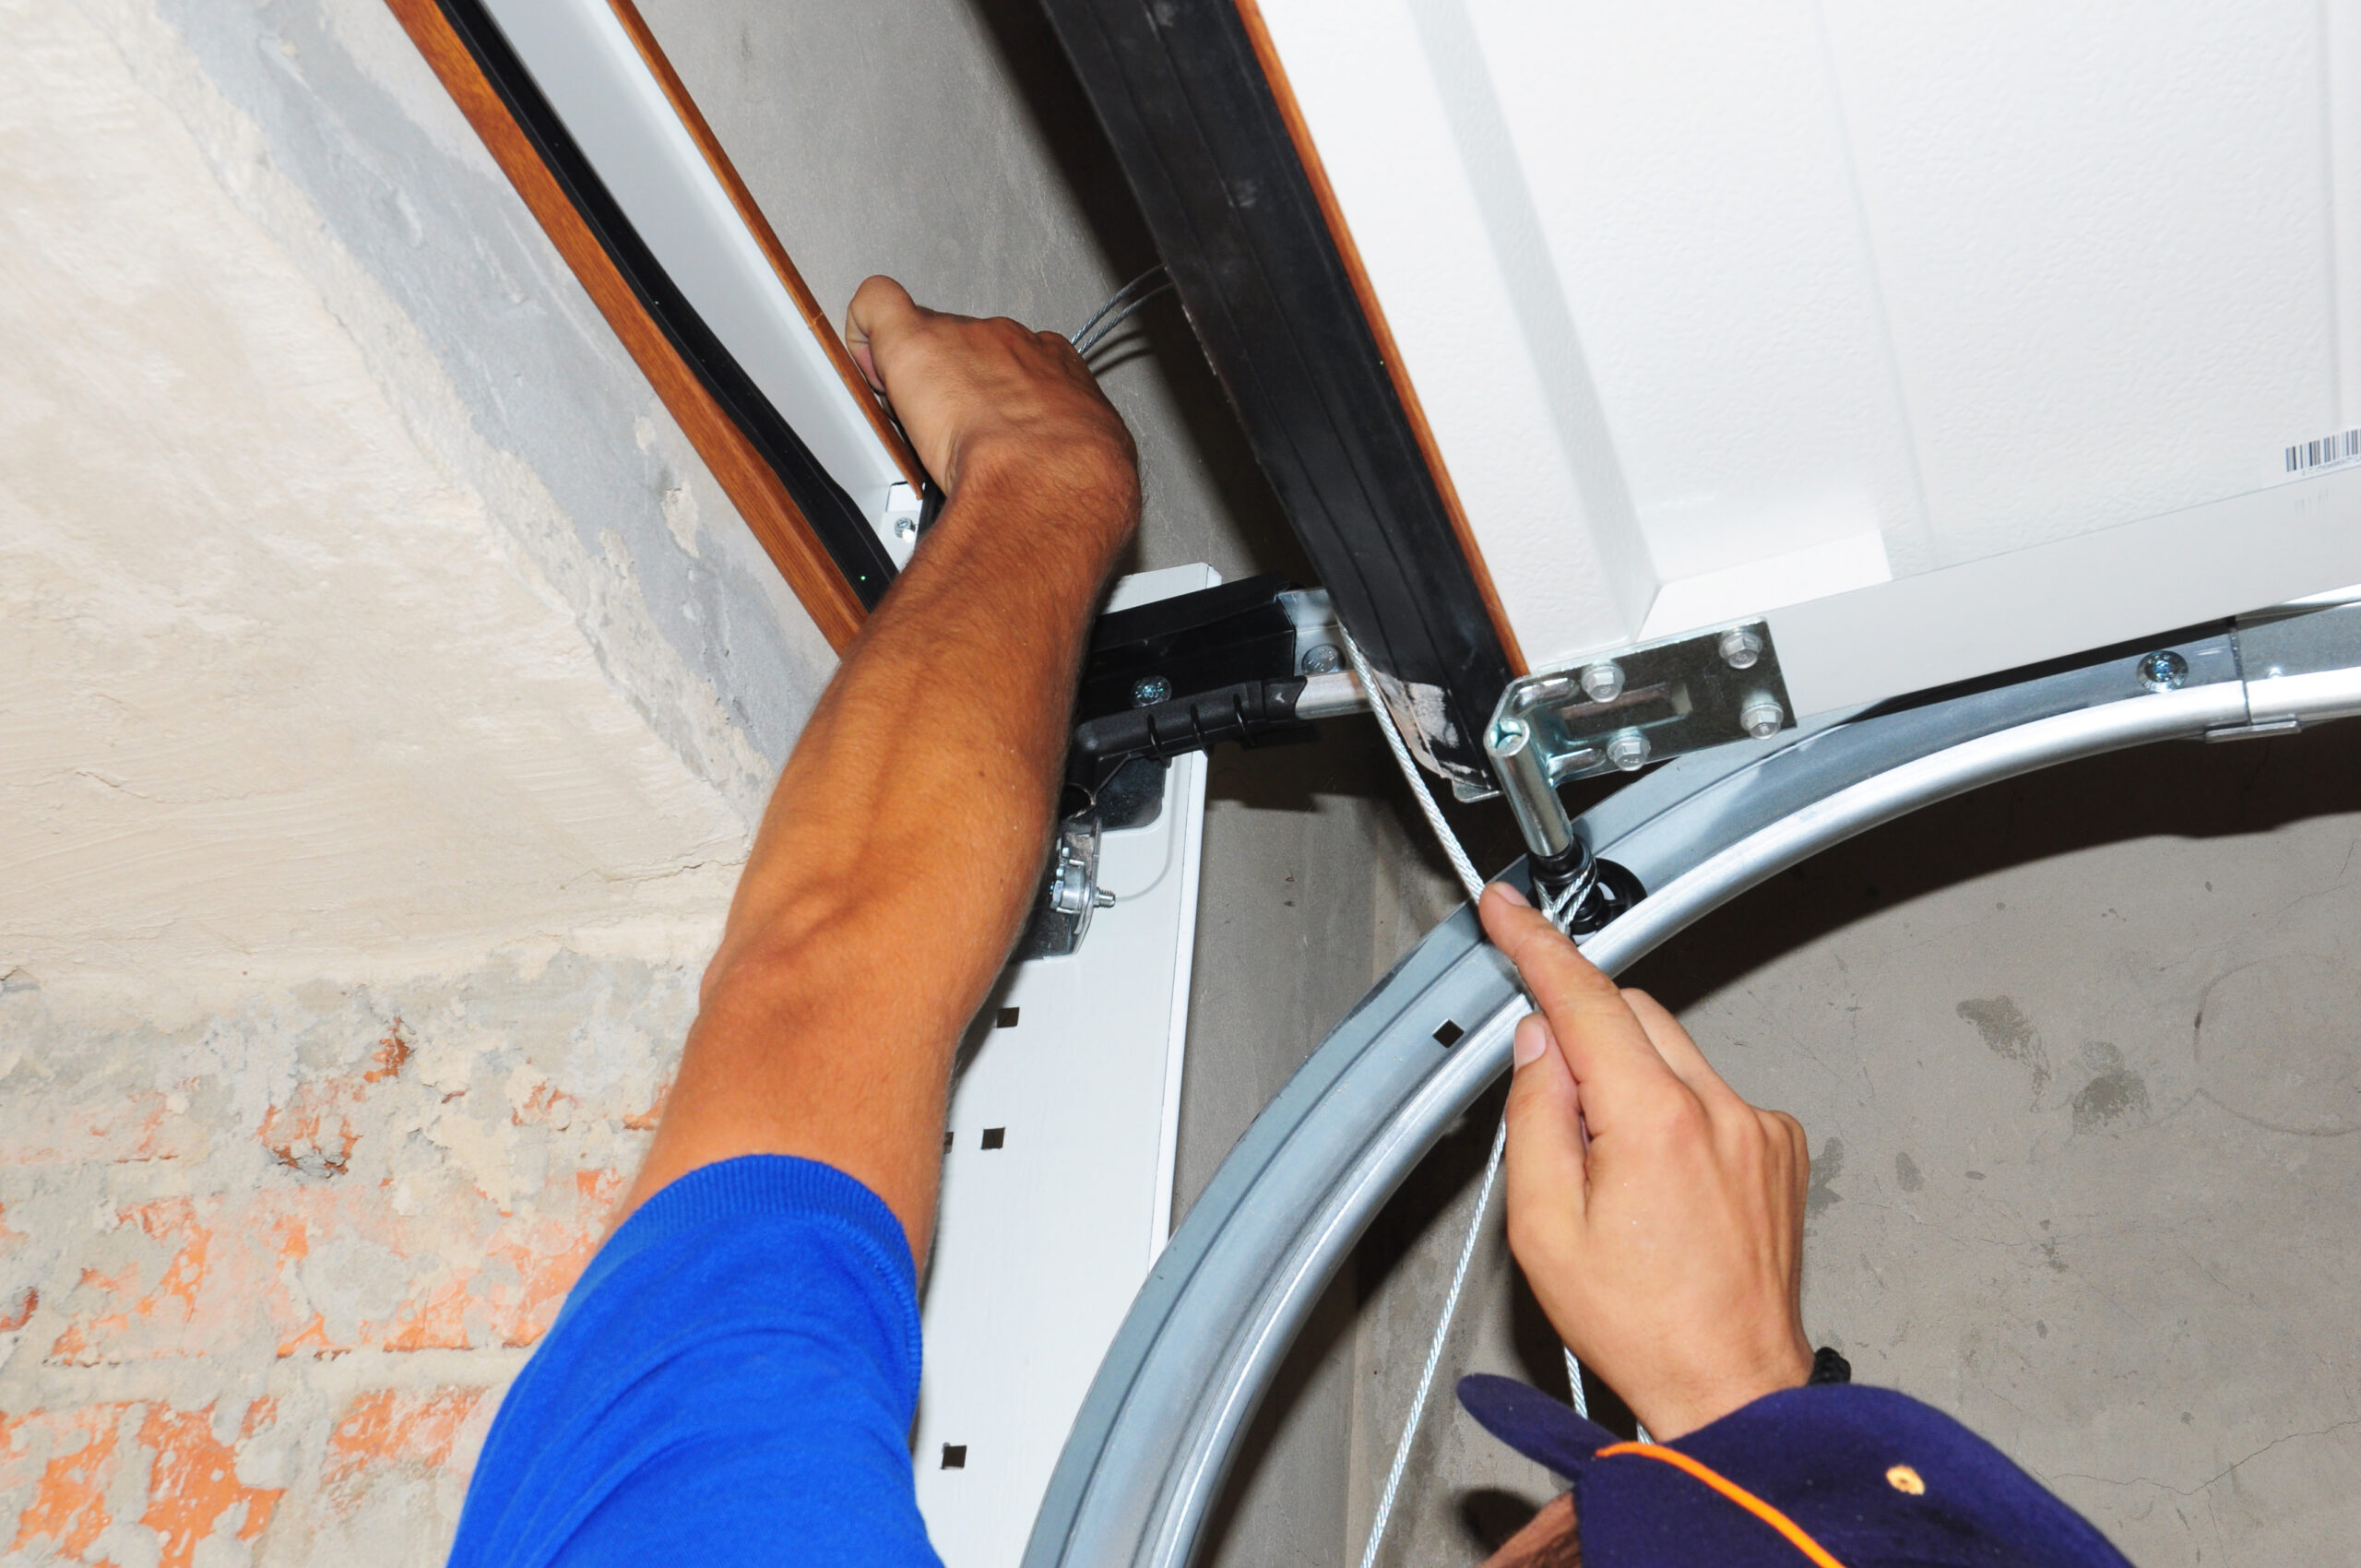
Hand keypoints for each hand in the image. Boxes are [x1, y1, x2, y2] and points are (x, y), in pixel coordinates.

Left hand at [844, 275, 1135, 515]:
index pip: (1017, 363)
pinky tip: (867, 368)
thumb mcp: (1097, 461)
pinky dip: (863, 332)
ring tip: (915, 425)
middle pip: (968, 349)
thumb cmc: (1074, 480)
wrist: (1049, 477)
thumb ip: (1078, 449)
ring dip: (915, 376)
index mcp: (1056, 366)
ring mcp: (964, 338)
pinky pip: (877, 306)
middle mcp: (1012, 342)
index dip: (993, 393)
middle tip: (947, 434)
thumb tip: (1073, 467)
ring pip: (926, 338)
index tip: (986, 423)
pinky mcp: (914, 339)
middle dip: (953, 385)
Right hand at [1480, 882, 1812, 1439]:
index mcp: (1652, 1120)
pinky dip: (1675, 1109)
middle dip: (1582, 1031)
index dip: (1537, 945)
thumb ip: (1534, 1117)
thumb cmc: (1642, 1328)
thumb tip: (1538, 1045)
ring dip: (1630, 1078)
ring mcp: (1758, 1127)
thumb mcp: (1543, 1228)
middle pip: (1633, 1013)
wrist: (1734, 1389)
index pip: (1584, 997)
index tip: (1507, 910)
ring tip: (1614, 1174)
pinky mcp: (1780, 1148)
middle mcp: (1718, 1109)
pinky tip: (1662, 1184)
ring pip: (1673, 1052)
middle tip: (1550, 1100)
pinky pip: (1711, 1093)